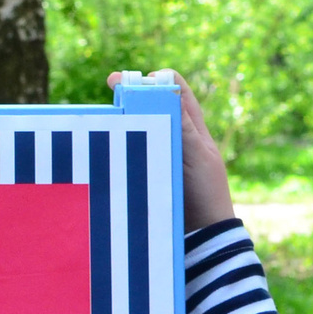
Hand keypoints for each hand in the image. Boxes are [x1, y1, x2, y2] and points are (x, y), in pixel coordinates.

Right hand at [110, 69, 234, 229]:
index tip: (138, 78)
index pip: (178, 90)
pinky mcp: (149, 172)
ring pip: (140, 127)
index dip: (160, 79)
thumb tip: (168, 89)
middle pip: (154, 105)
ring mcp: (161, 154)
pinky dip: (120, 142)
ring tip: (106, 111)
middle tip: (112, 85)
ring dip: (125, 117)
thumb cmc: (206, 194)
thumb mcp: (197, 158)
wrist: (202, 235)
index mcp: (193, 129)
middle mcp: (176, 137)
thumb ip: (183, 127)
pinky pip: (132, 151)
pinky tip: (106, 140)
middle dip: (134, 93)